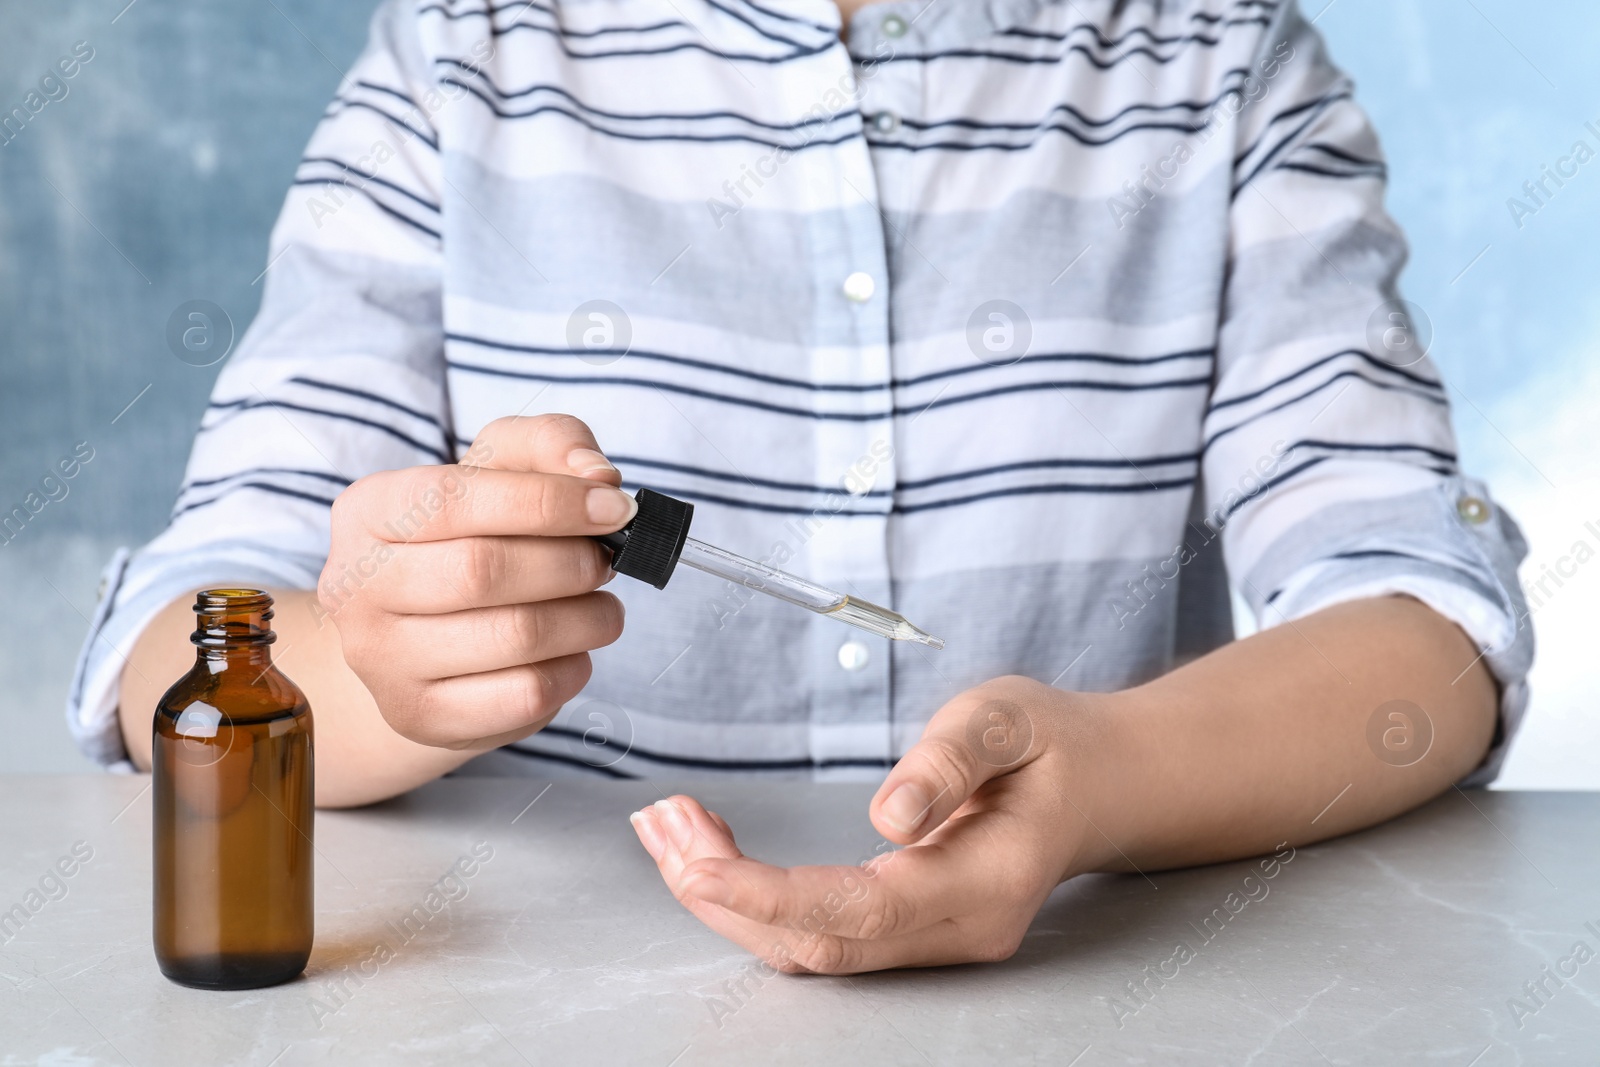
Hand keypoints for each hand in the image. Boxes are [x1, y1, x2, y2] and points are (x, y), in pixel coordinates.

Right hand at [320, 414, 635, 749]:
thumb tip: (596, 474)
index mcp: (367, 511)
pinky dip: (572, 671)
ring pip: (513, 637)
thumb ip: (550, 444)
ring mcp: (381, 661)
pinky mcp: (420, 717)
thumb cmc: (473, 536)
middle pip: (482, 571)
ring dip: (586, 619)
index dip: (550, 502)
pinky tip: (573, 652)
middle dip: (570, 564)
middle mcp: (356, 587)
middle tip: (606, 563)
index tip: (616, 508)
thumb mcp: (502, 467)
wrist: (423, 635)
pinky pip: (523, 697)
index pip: (455, 499)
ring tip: (602, 607)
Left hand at [628, 676, 1102, 972]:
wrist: (1098, 783)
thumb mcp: (1008, 720)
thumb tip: (891, 814)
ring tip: (668, 830)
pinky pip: (819, 931)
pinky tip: (711, 850)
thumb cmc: (1052, 744)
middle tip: (662, 825)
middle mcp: (958, 931)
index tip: (698, 864)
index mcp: (986, 882)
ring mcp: (934, 941)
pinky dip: (754, 898)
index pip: (862, 910)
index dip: (772, 896)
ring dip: (728, 898)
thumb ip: (951, 762)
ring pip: (810, 947)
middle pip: (821, 943)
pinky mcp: (909, 930)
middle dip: (726, 894)